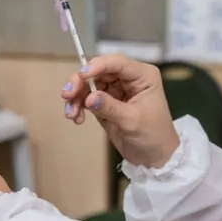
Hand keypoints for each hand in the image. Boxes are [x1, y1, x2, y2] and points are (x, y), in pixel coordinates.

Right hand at [60, 55, 179, 167]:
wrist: (154, 157)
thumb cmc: (153, 136)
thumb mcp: (132, 121)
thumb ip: (110, 107)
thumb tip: (88, 98)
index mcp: (142, 76)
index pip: (117, 63)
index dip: (98, 66)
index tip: (82, 75)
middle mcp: (128, 78)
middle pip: (99, 71)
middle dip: (80, 82)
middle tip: (67, 95)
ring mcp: (116, 90)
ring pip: (89, 83)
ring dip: (76, 96)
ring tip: (71, 113)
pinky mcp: (105, 102)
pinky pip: (87, 97)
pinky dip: (78, 105)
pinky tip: (76, 118)